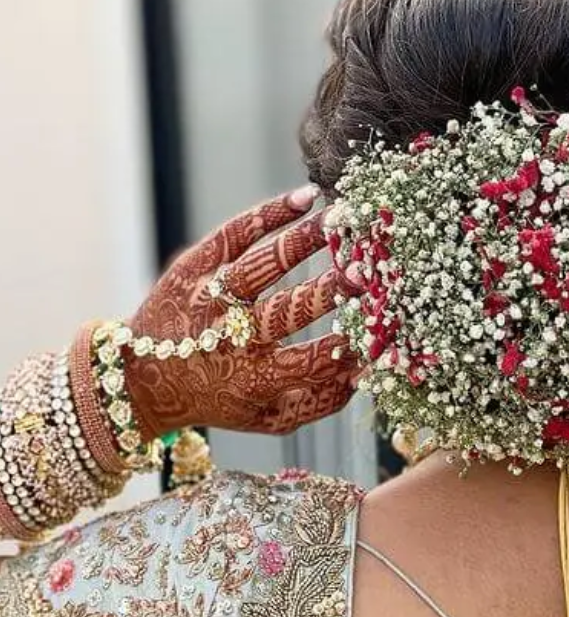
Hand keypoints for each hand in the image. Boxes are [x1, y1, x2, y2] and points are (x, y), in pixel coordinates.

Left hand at [123, 187, 356, 437]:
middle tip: (363, 272)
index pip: (314, 360)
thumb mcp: (271, 418)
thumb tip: (367, 370)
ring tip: (339, 222)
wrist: (142, 380)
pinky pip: (233, 234)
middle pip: (287, 310)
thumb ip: (324, 401)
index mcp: (256, 378)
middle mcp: (230, 338)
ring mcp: (208, 299)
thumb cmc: (223, 398)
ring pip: (260, 265)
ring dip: (302, 241)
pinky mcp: (192, 267)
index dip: (350, 343)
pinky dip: (268, 213)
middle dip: (329, 290)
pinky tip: (305, 198)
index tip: (380, 323)